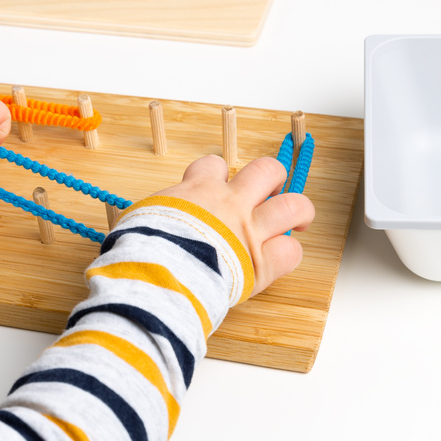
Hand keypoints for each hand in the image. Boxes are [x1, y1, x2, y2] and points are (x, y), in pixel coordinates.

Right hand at [153, 154, 313, 297]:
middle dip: (272, 178)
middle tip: (269, 192)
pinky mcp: (261, 264)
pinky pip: (291, 252)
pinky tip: (280, 258)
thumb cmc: (141, 247)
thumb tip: (156, 218)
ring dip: (299, 211)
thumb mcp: (141, 215)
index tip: (216, 185)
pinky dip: (288, 254)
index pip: (215, 164)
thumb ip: (160, 211)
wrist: (157, 275)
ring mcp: (250, 232)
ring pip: (294, 206)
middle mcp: (231, 204)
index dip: (218, 174)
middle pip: (267, 170)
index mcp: (198, 189)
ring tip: (298, 219)